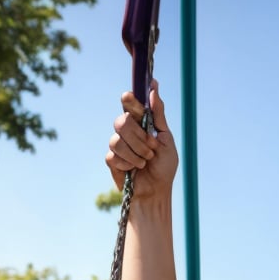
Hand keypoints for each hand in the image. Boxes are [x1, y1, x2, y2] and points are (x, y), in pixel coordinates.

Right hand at [105, 81, 177, 197]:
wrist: (157, 191)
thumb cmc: (164, 167)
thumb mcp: (166, 139)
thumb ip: (159, 114)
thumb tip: (154, 88)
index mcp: (140, 122)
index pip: (129, 103)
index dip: (129, 100)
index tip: (132, 98)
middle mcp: (127, 131)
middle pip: (121, 121)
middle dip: (139, 138)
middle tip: (151, 150)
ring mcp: (118, 144)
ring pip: (117, 140)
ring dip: (136, 153)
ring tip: (145, 162)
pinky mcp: (112, 159)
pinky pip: (114, 155)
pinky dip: (128, 164)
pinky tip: (133, 170)